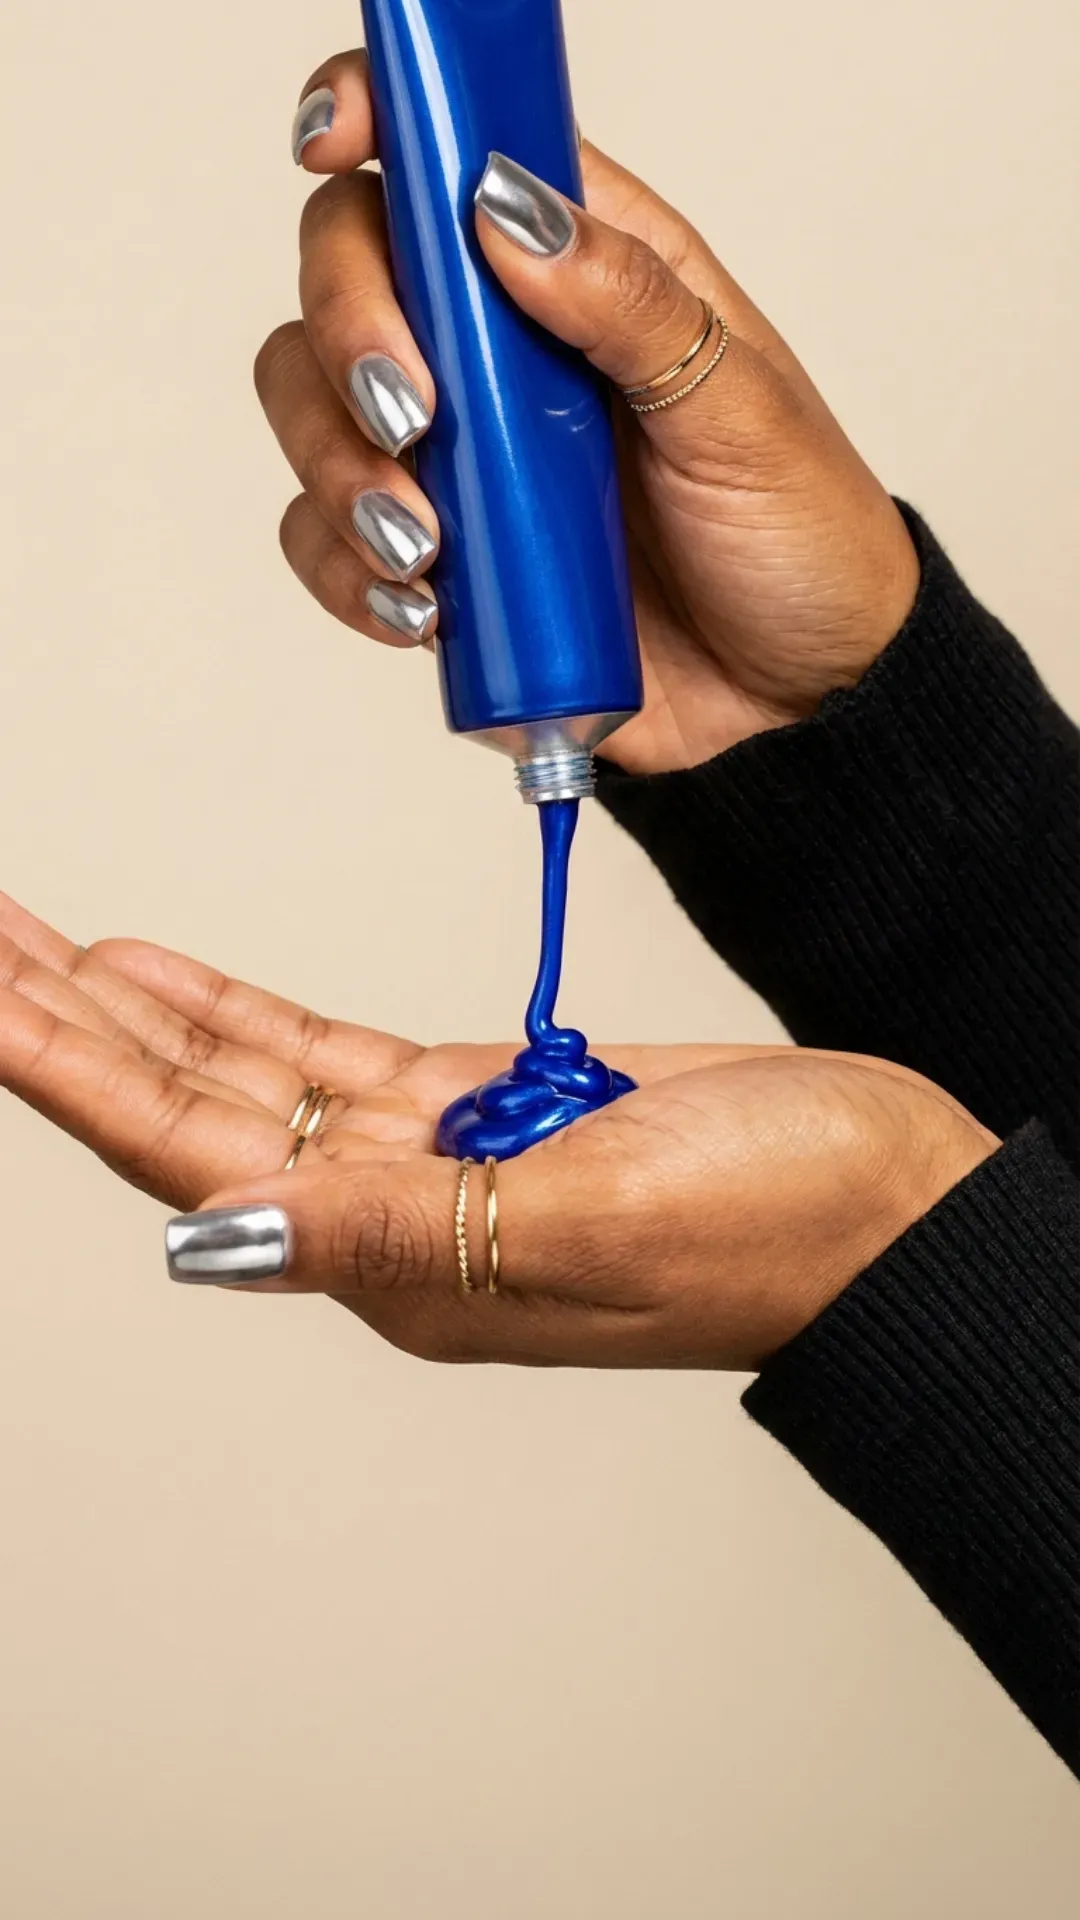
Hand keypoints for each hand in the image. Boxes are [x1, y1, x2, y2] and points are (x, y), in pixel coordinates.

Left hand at [0, 894, 994, 1370]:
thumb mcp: (594, 1229)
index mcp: (399, 1258)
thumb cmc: (787, 1228)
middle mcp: (389, 1214)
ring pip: (238, 1067)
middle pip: (181, 1103)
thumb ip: (397, 1231)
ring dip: (126, 1003)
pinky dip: (235, 1003)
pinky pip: (322, 1047)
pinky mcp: (483, 1101)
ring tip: (25, 939)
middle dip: (61, 1017)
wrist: (895, 1203)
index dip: (64, 1066)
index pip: (182, 1150)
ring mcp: (432, 1155)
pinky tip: (162, 968)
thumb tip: (217, 1237)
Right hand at [259, 51, 919, 775]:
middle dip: (348, 334)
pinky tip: (421, 610)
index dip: (380, 121)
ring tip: (423, 545)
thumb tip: (503, 209)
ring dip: (336, 468)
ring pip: (313, 410)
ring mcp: (460, 459)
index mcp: (585, 271)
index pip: (455, 159)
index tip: (335, 144)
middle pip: (348, 274)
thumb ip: (627, 303)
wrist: (794, 706)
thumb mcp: (744, 411)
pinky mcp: (438, 564)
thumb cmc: (798, 541)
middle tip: (414, 416)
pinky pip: (329, 546)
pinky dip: (347, 574)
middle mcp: (501, 352)